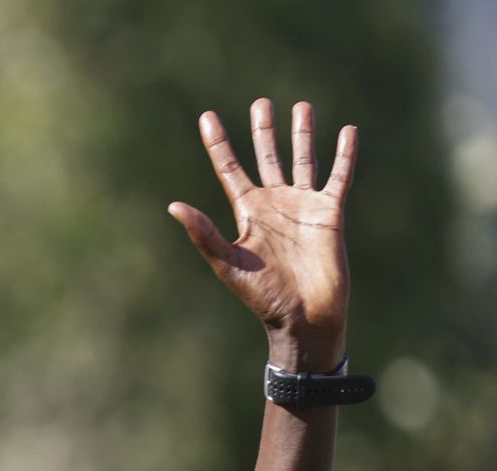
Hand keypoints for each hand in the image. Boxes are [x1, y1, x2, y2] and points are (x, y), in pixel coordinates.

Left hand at [169, 99, 356, 370]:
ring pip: (302, 160)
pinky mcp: (330, 213)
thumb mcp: (228, 263)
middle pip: (266, 157)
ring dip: (301, 134)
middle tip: (261, 103)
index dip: (218, 143)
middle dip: (264, 131)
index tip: (207, 117)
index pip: (229, 169)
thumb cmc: (262, 296)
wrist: (303, 316)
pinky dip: (344, 155)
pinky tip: (348, 131)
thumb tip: (174, 206)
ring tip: (301, 106)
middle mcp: (275, 204)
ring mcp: (303, 206)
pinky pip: (338, 177)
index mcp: (248, 212)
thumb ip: (203, 234)